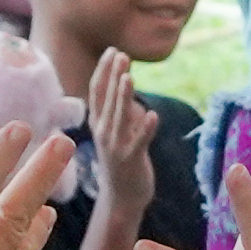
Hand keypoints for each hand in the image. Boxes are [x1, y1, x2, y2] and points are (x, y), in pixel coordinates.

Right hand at [82, 49, 157, 217]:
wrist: (121, 199)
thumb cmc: (122, 161)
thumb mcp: (118, 132)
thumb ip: (122, 111)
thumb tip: (128, 91)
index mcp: (98, 123)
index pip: (97, 92)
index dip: (104, 70)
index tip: (112, 50)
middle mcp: (103, 133)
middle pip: (107, 99)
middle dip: (113, 75)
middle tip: (120, 54)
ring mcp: (116, 147)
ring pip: (119, 117)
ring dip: (124, 96)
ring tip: (129, 76)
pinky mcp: (131, 160)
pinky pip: (139, 142)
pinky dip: (145, 129)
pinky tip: (152, 114)